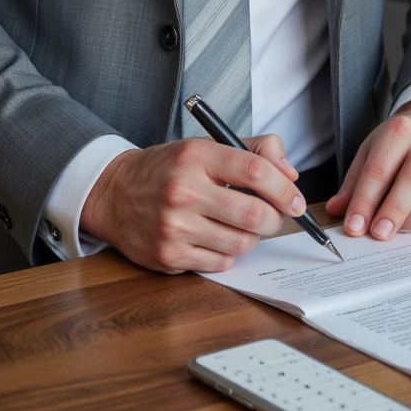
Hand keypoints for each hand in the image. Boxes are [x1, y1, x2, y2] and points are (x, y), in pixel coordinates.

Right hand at [80, 134, 304, 274]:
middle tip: (274, 217)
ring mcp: (174, 226)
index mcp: (195, 156)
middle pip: (254, 214)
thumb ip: (253, 151)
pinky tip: (215, 238)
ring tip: (240, 226)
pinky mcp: (168, 256)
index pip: (255, 170)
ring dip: (252, 238)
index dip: (284, 188)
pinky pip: (220, 264)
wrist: (114, 194)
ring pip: (241, 244)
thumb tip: (290, 175)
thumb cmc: (168, 169)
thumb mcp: (205, 146)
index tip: (296, 200)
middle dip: (275, 220)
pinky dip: (228, 254)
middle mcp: (183, 190)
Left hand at [326, 107, 410, 239]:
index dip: (364, 202)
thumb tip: (336, 210)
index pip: (379, 170)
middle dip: (391, 214)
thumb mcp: (373, 153)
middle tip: (378, 235)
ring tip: (399, 225)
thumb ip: (354, 183)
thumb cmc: (401, 147)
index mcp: (401, 130)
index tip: (354, 227)